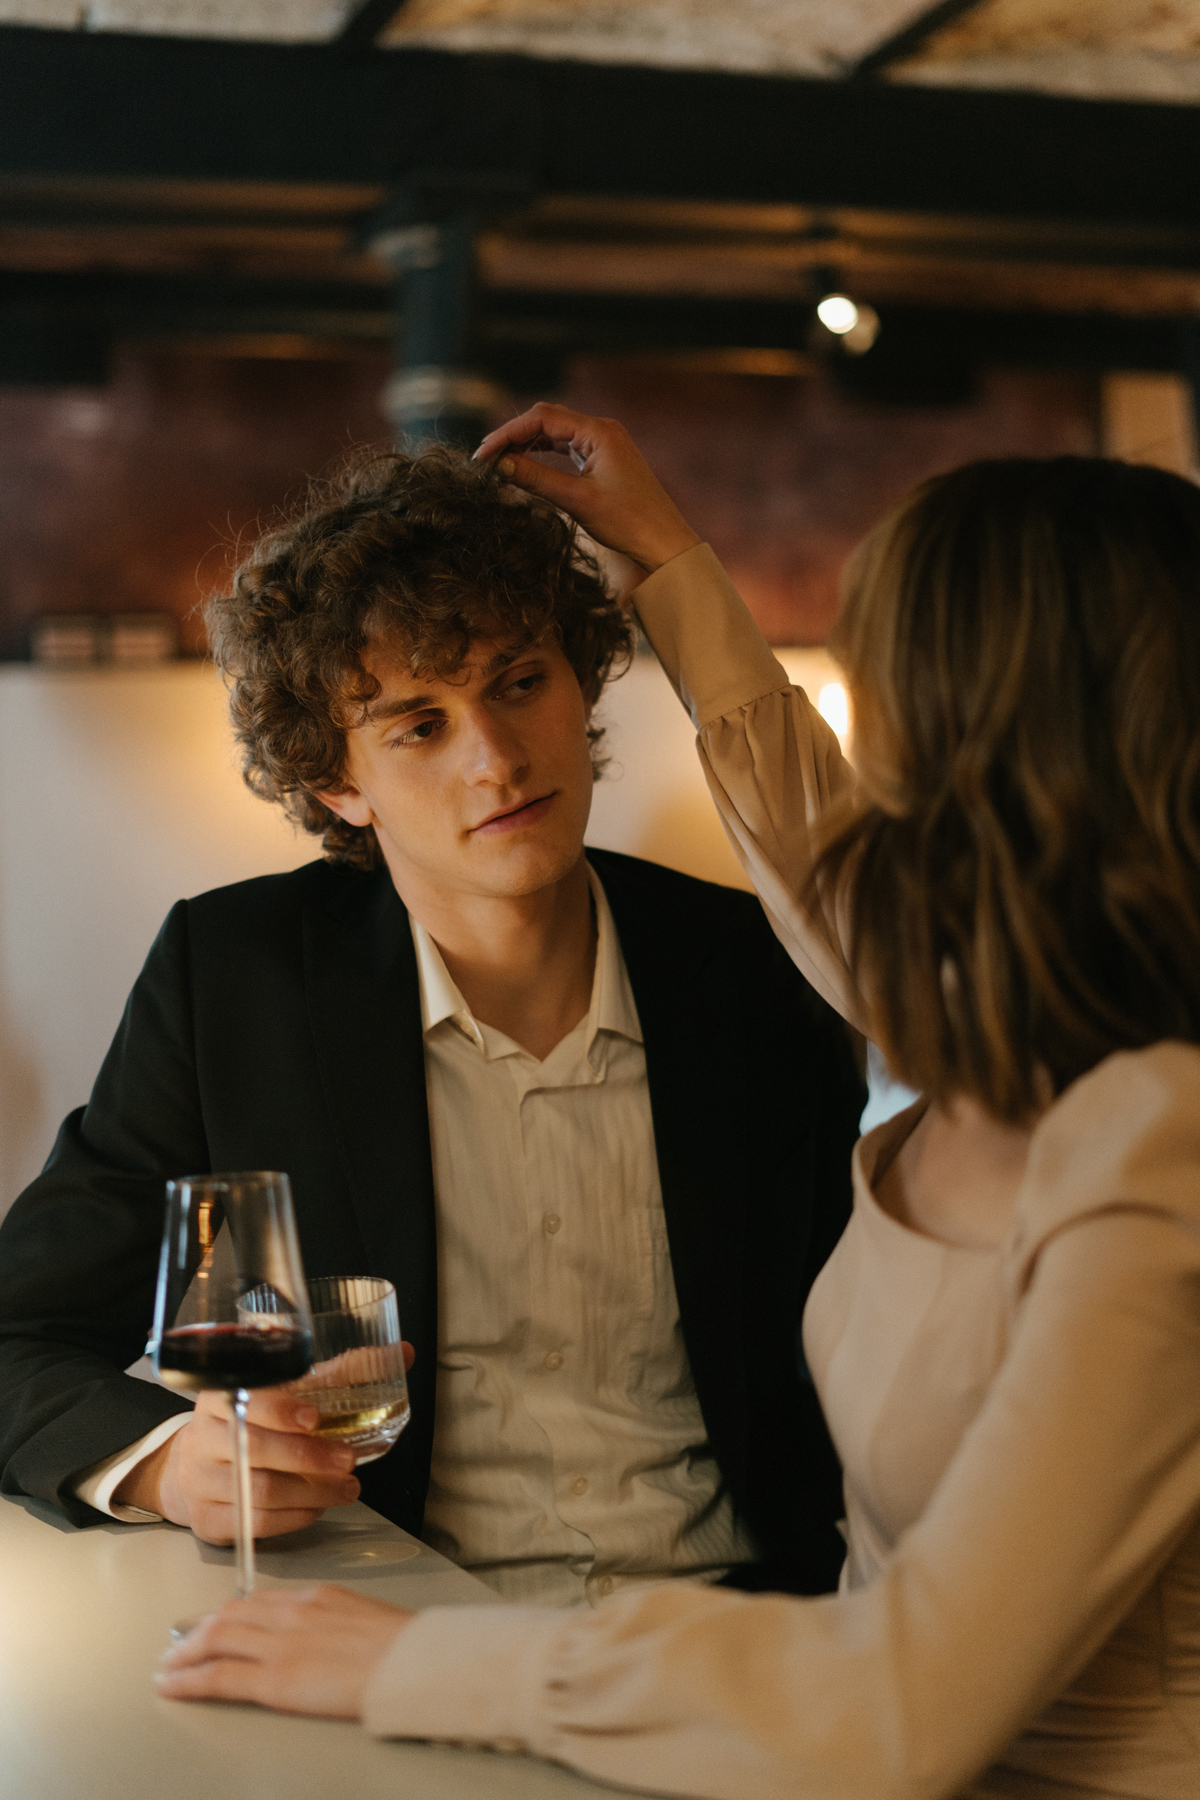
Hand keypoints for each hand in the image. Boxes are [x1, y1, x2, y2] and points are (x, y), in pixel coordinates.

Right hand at [116, 1388, 361, 1541]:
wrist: (198, 1466)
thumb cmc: (253, 1420)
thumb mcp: (285, 1389)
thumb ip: (340, 1372)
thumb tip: (401, 1353)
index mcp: (221, 1394)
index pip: (246, 1398)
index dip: (280, 1410)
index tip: (315, 1418)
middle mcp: (203, 1436)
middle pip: (254, 1449)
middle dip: (307, 1457)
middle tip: (347, 1460)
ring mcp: (201, 1481)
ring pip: (258, 1491)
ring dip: (311, 1492)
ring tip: (348, 1488)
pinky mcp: (209, 1519)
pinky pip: (256, 1523)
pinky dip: (295, 1516)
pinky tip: (318, 1506)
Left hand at [156, 1583, 411, 1716]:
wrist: (411, 1661)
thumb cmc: (403, 1647)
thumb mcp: (368, 1617)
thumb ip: (338, 1621)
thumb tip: (329, 1637)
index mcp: (317, 1596)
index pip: (261, 1600)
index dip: (232, 1611)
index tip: (218, 1620)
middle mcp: (292, 1613)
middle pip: (232, 1614)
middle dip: (201, 1628)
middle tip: (182, 1642)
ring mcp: (280, 1645)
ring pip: (217, 1639)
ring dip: (186, 1652)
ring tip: (170, 1666)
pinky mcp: (274, 1679)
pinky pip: (219, 1677)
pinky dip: (189, 1681)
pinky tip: (173, 1686)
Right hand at [475, 402, 701, 573]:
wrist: (665, 544)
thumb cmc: (629, 522)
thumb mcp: (577, 500)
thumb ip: (536, 479)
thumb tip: (499, 466)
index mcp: (599, 432)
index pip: (542, 418)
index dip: (508, 434)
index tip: (483, 455)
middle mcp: (602, 430)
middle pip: (547, 419)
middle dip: (514, 435)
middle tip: (486, 458)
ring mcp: (605, 444)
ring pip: (555, 433)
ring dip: (527, 444)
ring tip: (500, 462)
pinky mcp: (605, 461)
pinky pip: (566, 448)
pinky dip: (543, 454)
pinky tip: (526, 464)